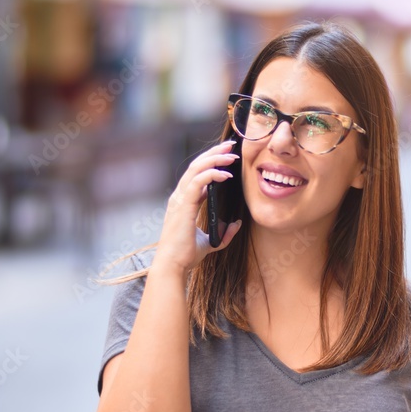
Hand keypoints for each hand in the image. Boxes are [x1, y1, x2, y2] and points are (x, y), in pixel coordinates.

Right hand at [151, 140, 242, 275]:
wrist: (173, 266)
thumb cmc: (186, 255)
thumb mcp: (210, 243)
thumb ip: (224, 233)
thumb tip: (237, 223)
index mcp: (184, 202)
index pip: (196, 174)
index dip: (211, 162)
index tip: (227, 156)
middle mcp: (180, 197)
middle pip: (196, 165)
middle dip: (214, 153)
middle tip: (231, 146)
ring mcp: (180, 199)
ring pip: (196, 169)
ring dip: (215, 159)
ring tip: (232, 156)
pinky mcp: (184, 205)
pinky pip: (198, 182)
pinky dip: (212, 174)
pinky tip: (226, 174)